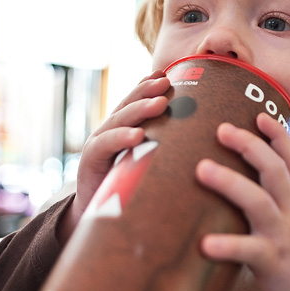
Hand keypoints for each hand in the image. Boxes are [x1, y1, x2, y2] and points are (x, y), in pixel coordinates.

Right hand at [58, 70, 169, 242]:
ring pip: (119, 120)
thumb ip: (163, 148)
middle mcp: (109, 131)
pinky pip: (106, 145)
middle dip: (147, 91)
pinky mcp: (90, 161)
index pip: (135, 100)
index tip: (167, 73)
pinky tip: (137, 135)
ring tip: (159, 103)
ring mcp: (98, 143)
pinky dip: (121, 138)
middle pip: (128, 104)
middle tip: (166, 82)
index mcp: (123, 127)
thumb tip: (199, 139)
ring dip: (139, 110)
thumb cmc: (128, 188)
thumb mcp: (146, 163)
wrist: (96, 217)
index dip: (148, 85)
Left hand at [195, 112, 289, 290]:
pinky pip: (249, 251)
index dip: (276, 134)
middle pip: (273, 171)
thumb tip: (241, 173)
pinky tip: (205, 244)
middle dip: (249, 146)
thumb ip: (274, 194)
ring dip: (230, 183)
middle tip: (220, 129)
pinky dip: (228, 246)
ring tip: (201, 169)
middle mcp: (289, 211)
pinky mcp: (273, 261)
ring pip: (259, 202)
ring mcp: (282, 235)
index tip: (258, 114)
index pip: (289, 159)